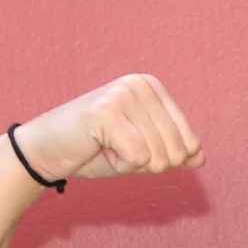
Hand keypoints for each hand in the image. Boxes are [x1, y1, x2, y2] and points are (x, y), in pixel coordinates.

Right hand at [9, 75, 203, 184]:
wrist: (46, 151)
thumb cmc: (96, 150)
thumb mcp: (144, 152)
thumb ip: (174, 152)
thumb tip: (200, 157)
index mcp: (154, 88)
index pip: (190, 143)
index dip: (163, 159)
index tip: (131, 145)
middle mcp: (141, 84)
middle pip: (176, 151)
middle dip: (148, 163)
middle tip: (117, 147)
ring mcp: (123, 94)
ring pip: (158, 156)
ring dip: (132, 162)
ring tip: (107, 145)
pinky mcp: (106, 111)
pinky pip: (138, 156)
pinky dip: (120, 163)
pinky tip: (99, 146)